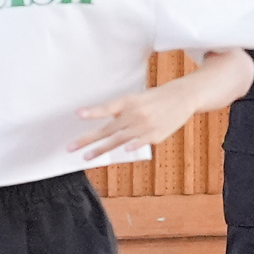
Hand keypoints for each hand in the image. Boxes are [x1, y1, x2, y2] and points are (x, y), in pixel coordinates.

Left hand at [69, 84, 200, 160]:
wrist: (182, 97)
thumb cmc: (156, 99)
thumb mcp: (138, 98)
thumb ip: (122, 112)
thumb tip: (105, 129)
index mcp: (129, 101)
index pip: (107, 107)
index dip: (93, 111)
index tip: (78, 114)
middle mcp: (134, 113)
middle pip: (107, 129)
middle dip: (87, 139)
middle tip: (71, 147)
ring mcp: (144, 125)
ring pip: (118, 140)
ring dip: (101, 149)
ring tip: (86, 157)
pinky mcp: (155, 135)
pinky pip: (139, 142)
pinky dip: (131, 146)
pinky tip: (123, 152)